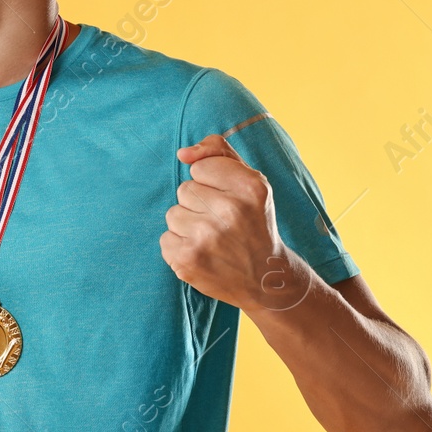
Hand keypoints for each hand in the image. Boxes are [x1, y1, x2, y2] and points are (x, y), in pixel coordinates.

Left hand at [160, 134, 310, 311]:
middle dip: (199, 205)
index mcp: (250, 187)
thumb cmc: (252, 222)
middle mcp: (231, 211)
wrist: (266, 279)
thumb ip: (218, 152)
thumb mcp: (249, 181)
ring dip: (188, 226)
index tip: (229, 200)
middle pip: (184, 189)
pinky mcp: (188, 259)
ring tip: (213, 239)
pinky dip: (180, 247)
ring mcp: (207, 237)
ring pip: (173, 213)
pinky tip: (204, 254)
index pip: (200, 167)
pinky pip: (165, 239)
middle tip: (223, 224)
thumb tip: (183, 154)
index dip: (211, 183)